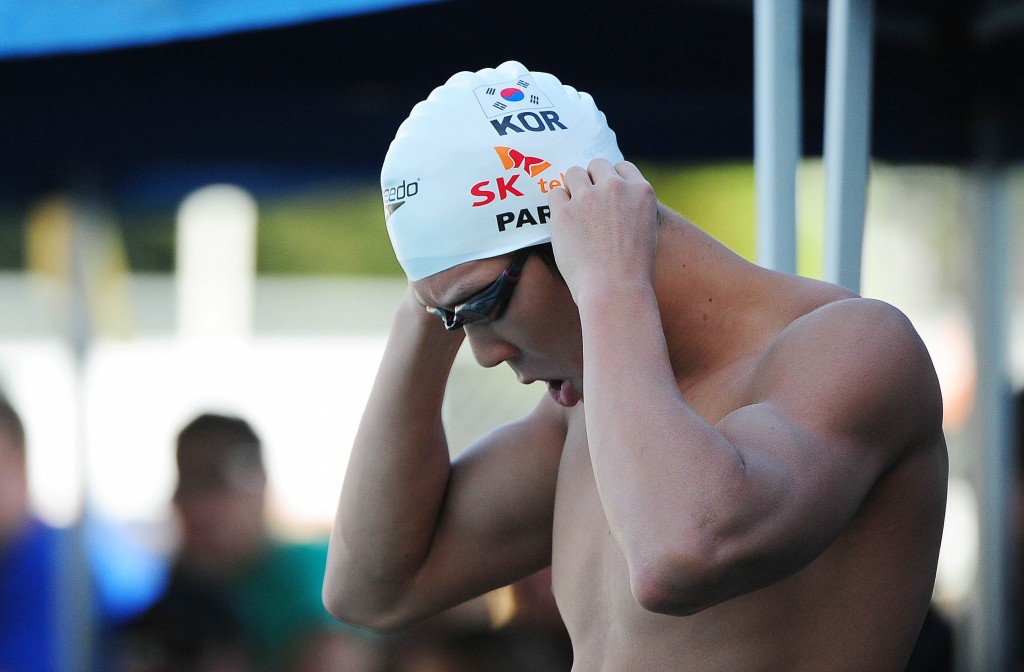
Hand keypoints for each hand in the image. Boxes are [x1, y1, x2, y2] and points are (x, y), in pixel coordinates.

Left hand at [547, 159, 658, 303]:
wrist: (616, 292)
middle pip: (597, 165)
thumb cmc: (632, 273)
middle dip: (591, 180)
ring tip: (574, 212)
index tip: (606, 196)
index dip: (612, 180)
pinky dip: (557, 205)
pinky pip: (555, 193)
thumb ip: (632, 211)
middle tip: (587, 205)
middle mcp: (616, 188)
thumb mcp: (646, 233)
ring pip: (574, 173)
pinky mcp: (564, 211)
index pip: (623, 168)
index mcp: (642, 191)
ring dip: (572, 188)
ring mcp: (588, 197)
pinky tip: (563, 223)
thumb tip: (612, 204)